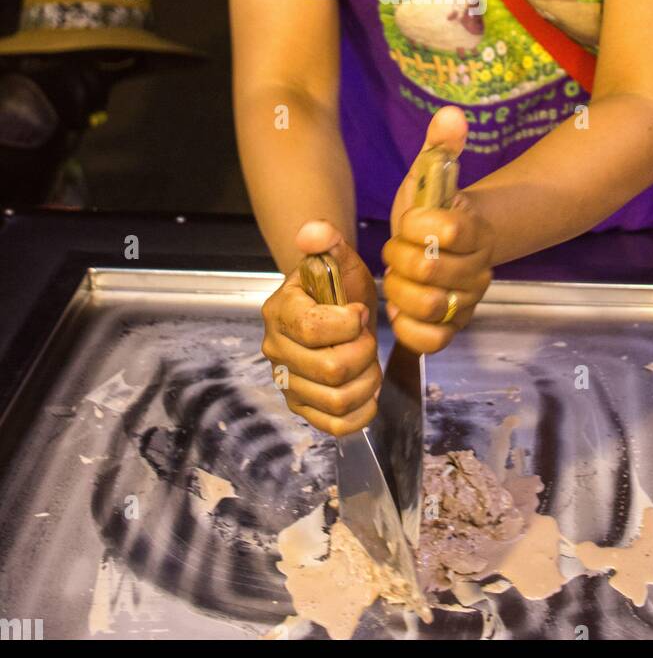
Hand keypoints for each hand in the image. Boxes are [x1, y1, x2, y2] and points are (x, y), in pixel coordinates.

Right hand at [261, 220, 381, 435]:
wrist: (335, 311)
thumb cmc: (338, 288)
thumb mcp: (339, 260)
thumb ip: (327, 241)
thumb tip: (313, 231)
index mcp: (280, 311)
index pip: (313, 329)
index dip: (348, 323)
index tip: (359, 311)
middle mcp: (276, 350)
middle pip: (331, 368)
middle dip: (364, 352)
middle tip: (368, 338)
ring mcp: (287, 383)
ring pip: (337, 399)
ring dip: (366, 382)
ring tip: (370, 362)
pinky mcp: (303, 407)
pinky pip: (334, 426)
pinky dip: (360, 414)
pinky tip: (368, 392)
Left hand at [382, 106, 494, 353]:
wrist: (445, 248)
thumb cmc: (432, 211)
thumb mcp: (430, 176)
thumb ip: (441, 147)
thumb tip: (451, 113)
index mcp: (474, 230)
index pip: (447, 230)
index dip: (416, 225)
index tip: (408, 220)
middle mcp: (478, 270)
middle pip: (427, 270)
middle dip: (398, 257)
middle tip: (396, 250)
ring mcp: (466, 303)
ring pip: (426, 305)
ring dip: (397, 290)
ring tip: (395, 277)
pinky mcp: (452, 329)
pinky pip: (430, 340)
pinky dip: (408, 326)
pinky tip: (400, 308)